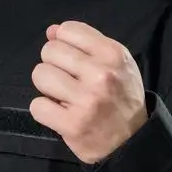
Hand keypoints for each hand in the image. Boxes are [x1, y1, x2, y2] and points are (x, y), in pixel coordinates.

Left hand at [30, 21, 148, 164]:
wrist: (134, 141)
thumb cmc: (122, 97)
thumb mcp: (115, 64)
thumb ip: (85, 43)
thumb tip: (51, 31)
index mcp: (112, 54)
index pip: (68, 30)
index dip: (64, 44)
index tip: (72, 60)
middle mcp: (100, 74)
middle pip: (50, 51)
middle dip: (54, 65)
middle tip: (67, 81)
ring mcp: (86, 100)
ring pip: (40, 75)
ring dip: (47, 87)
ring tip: (62, 96)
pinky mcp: (72, 124)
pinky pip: (37, 105)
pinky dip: (44, 110)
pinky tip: (59, 113)